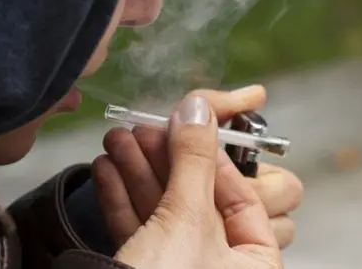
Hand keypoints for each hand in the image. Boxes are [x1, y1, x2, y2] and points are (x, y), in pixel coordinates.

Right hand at [93, 86, 302, 248]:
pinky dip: (122, 198)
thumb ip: (195, 161)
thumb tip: (198, 110)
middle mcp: (221, 262)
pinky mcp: (145, 266)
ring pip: (164, 208)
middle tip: (148, 130)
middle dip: (168, 160)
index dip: (216, 158)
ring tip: (117, 140)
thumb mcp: (187, 221)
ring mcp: (180, 263)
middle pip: (199, 196)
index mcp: (255, 261)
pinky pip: (140, 227)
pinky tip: (107, 169)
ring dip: (138, 170)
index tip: (192, 130)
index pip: (246, 195)